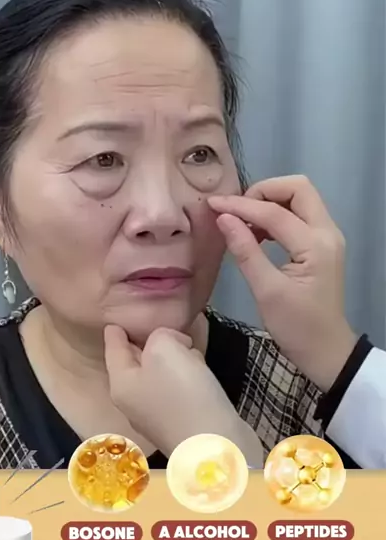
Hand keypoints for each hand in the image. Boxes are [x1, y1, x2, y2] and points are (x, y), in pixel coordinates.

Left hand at [104, 325, 263, 465]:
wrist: (215, 447)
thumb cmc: (182, 393)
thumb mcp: (164, 348)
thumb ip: (160, 335)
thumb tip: (174, 345)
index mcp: (121, 384)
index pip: (113, 347)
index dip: (117, 329)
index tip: (117, 319)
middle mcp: (134, 401)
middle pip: (136, 361)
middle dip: (149, 342)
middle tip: (162, 326)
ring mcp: (158, 415)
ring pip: (160, 373)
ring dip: (174, 359)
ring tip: (187, 348)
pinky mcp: (182, 422)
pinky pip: (179, 388)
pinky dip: (188, 376)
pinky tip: (200, 372)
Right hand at [209, 175, 357, 391]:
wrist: (326, 351)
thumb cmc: (297, 327)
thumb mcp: (267, 292)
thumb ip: (245, 252)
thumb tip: (223, 218)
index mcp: (316, 246)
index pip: (275, 212)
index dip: (241, 206)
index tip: (213, 206)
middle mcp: (327, 233)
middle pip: (298, 188)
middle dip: (263, 192)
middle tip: (237, 212)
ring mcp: (327, 237)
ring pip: (299, 198)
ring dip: (270, 202)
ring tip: (243, 224)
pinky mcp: (321, 244)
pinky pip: (299, 214)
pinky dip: (276, 214)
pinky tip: (257, 233)